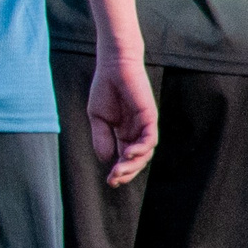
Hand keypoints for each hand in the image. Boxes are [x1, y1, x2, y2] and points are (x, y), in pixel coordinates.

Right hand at [88, 51, 158, 185]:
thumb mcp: (97, 118)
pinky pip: (150, 138)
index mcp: (123, 133)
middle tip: (113, 179)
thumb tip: (106, 160)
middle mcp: (136, 132)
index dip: (120, 172)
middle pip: (137, 159)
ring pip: (145, 153)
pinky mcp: (150, 117)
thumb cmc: (105, 88)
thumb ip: (102, 138)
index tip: (110, 181)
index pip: (125, 158)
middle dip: (126, 172)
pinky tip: (128, 153)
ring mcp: (144, 125)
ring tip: (119, 170)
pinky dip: (141, 149)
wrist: (113, 66)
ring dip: (133, 164)